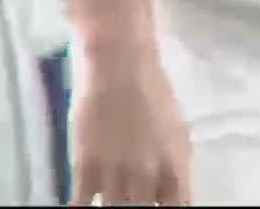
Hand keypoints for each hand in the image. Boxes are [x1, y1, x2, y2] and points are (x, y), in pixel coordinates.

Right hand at [66, 44, 190, 205]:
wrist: (120, 65)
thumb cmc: (153, 93)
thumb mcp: (177, 132)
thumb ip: (173, 166)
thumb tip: (171, 192)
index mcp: (175, 167)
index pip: (177, 208)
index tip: (159, 207)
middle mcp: (147, 176)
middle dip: (138, 207)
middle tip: (132, 198)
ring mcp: (114, 174)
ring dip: (111, 205)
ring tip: (110, 196)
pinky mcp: (84, 168)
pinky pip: (81, 205)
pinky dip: (82, 208)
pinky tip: (83, 203)